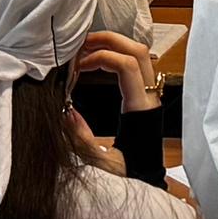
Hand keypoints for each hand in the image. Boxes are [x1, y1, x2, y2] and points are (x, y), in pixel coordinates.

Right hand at [65, 29, 154, 176]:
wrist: (149, 179)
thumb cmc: (129, 174)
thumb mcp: (101, 163)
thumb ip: (81, 138)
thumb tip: (67, 111)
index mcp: (142, 109)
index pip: (128, 66)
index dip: (102, 57)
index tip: (79, 66)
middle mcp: (150, 96)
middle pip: (137, 50)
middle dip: (109, 40)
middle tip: (80, 45)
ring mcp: (151, 94)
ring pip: (139, 53)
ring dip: (113, 45)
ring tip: (85, 51)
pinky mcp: (145, 95)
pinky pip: (136, 64)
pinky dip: (116, 56)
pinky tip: (95, 63)